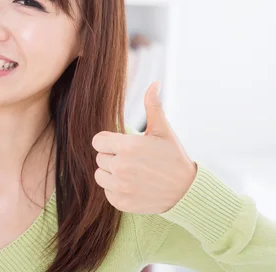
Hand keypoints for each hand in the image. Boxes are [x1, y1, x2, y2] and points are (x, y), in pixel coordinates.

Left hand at [92, 82, 196, 213]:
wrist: (187, 191)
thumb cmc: (173, 157)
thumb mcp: (163, 130)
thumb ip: (153, 106)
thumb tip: (155, 83)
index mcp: (127, 147)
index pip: (97, 141)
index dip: (109, 141)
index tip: (122, 145)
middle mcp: (121, 167)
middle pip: (99, 157)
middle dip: (112, 157)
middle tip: (133, 160)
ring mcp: (120, 187)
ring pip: (100, 175)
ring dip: (111, 173)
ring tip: (131, 172)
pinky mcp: (121, 203)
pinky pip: (107, 192)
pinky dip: (116, 190)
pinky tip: (133, 186)